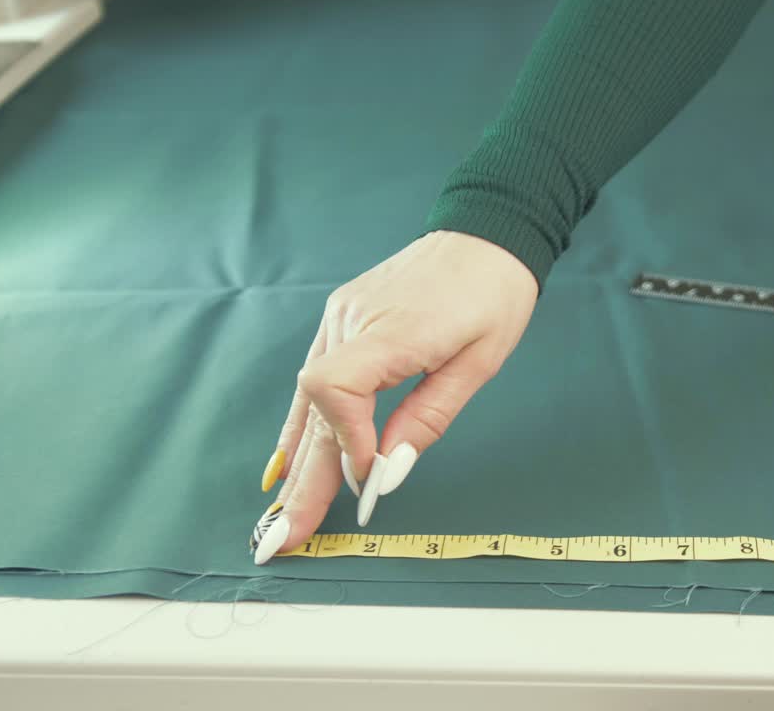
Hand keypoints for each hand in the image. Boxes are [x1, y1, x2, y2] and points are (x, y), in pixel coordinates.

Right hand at [249, 231, 537, 563]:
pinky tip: (287, 463)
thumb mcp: (478, 363)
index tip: (369, 473)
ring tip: (280, 515)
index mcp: (390, 330)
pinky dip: (303, 426)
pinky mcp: (342, 321)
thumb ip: (427, 418)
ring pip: (306, 401)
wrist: (486, 234)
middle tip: (280, 539)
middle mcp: (350, 322)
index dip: (346, 439)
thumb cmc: (492, 294)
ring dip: (296, 461)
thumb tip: (387, 471)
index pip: (334, 390)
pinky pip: (314, 381)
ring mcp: (340, 320)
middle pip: (312, 410)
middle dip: (300, 481)